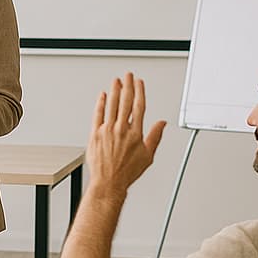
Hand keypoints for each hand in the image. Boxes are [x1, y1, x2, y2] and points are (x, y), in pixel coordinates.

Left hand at [87, 73, 166, 195]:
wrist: (109, 182)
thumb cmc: (127, 172)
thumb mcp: (148, 156)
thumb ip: (155, 136)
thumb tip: (162, 123)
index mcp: (135, 133)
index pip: (139, 106)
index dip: (140, 92)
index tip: (139, 83)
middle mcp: (121, 129)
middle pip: (125, 101)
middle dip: (127, 86)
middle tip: (128, 75)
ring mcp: (107, 131)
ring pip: (111, 105)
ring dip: (114, 90)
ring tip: (116, 80)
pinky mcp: (95, 134)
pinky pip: (97, 114)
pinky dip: (100, 104)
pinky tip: (102, 95)